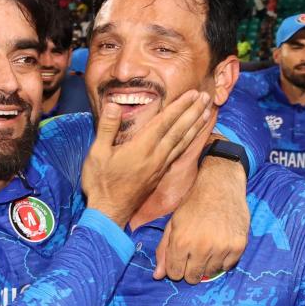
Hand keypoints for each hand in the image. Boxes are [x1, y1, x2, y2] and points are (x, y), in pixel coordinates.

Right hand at [82, 91, 210, 226]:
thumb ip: (107, 127)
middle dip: (193, 112)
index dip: (180, 106)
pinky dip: (189, 141)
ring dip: (196, 125)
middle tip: (206, 97)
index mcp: (141, 148)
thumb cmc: (100, 182)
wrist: (109, 212)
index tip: (192, 94)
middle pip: (179, 130)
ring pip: (183, 142)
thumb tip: (114, 104)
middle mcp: (156, 156)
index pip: (165, 122)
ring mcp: (160, 166)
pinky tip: (194, 135)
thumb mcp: (97, 153)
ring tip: (207, 112)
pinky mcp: (160, 173)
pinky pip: (180, 152)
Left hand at [155, 156, 247, 283]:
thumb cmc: (193, 204)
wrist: (220, 185)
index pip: (174, 273)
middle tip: (194, 254)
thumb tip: (157, 276)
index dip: (176, 267)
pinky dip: (223, 259)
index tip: (181, 259)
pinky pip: (227, 266)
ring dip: (207, 264)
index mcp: (181, 241)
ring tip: (207, 246)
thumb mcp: (173, 224)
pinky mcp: (238, 246)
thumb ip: (164, 250)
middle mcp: (201, 247)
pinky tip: (219, 244)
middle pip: (192, 277)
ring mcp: (222, 247)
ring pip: (210, 273)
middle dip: (190, 269)